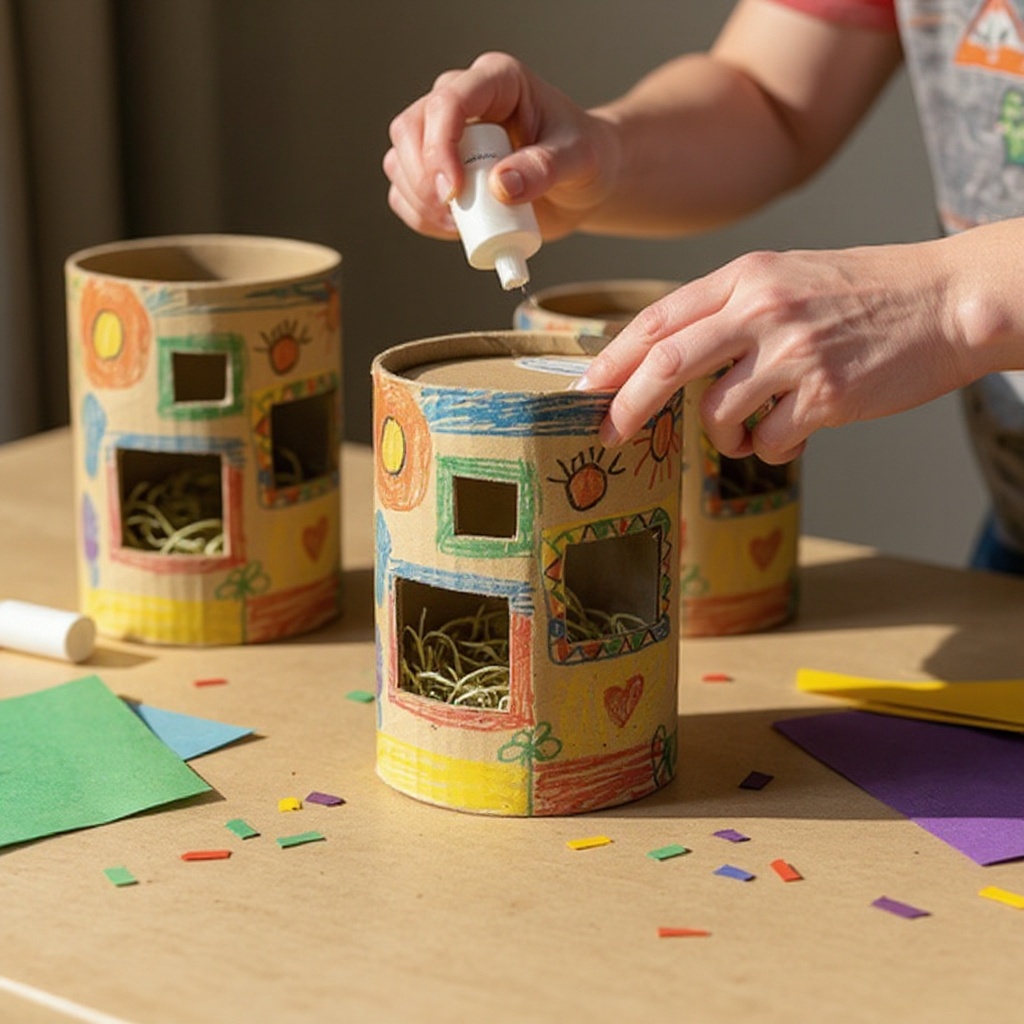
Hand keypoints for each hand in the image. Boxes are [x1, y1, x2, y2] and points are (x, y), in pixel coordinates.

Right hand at [383, 51, 618, 240]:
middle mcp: (463, 102)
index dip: (439, 146)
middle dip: (422, 178)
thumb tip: (501, 187)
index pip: (447, 101)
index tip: (452, 191)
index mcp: (497, 82)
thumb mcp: (581, 160)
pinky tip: (454, 229)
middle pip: (410, 129)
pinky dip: (420, 217)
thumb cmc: (587, 159)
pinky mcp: (438, 172)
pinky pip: (405, 193)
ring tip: (462, 225)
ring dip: (419, 201)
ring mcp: (446, 137)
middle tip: (455, 215)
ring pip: (400, 161)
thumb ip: (546, 168)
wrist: (583, 185)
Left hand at [577, 241, 978, 463]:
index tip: (585, 388)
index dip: (614, 358)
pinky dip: (770, 448)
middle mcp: (764, 308)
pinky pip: (769, 441)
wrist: (950, 300)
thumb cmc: (865, 294)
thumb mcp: (787, 278)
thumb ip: (729, 311)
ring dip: (722, 436)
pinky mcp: (826, 394)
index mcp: (748, 276)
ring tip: (748, 431)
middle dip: (627, 405)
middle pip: (668, 363)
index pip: (660, 319)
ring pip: (718, 413)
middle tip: (607, 433)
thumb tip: (669, 364)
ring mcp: (795, 351)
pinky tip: (793, 432)